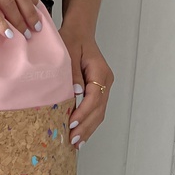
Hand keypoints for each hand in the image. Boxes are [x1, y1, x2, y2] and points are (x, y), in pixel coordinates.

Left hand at [59, 28, 112, 149]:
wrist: (79, 31)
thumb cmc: (72, 38)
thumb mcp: (68, 51)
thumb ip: (72, 73)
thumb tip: (75, 94)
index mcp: (100, 71)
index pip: (94, 97)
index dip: (83, 112)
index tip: (72, 123)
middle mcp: (106, 80)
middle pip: (99, 109)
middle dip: (86, 126)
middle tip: (73, 141)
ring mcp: (104, 85)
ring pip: (99, 112)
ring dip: (88, 128)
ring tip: (76, 142)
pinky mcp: (98, 89)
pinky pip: (96, 108)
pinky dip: (89, 121)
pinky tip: (81, 132)